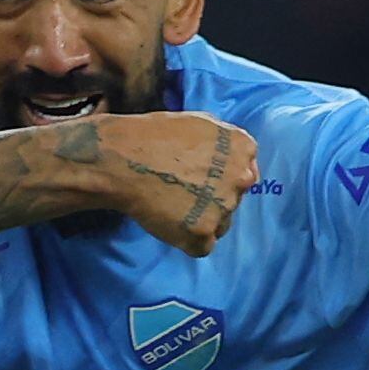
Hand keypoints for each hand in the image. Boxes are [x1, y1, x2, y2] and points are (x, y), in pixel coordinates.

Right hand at [73, 112, 260, 255]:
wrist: (123, 159)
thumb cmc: (153, 136)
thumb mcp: (199, 123)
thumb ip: (224, 144)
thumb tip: (235, 161)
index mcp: (243, 148)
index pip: (245, 173)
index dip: (221, 179)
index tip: (200, 179)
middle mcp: (240, 178)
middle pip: (233, 200)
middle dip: (212, 200)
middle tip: (182, 193)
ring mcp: (223, 207)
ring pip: (220, 225)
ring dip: (202, 221)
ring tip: (172, 208)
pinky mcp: (203, 233)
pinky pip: (202, 246)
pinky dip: (186, 240)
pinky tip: (168, 222)